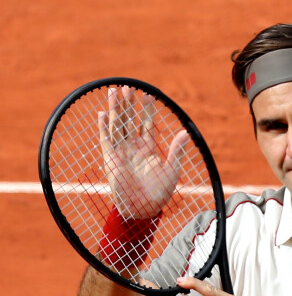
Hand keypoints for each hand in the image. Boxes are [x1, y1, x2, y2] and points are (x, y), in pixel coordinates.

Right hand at [98, 86, 188, 218]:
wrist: (143, 209)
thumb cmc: (160, 192)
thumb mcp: (172, 170)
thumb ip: (176, 151)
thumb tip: (185, 133)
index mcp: (149, 147)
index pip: (148, 122)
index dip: (147, 108)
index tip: (148, 93)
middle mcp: (134, 147)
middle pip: (130, 119)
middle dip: (129, 103)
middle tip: (128, 86)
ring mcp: (122, 151)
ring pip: (117, 125)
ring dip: (115, 109)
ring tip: (114, 91)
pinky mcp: (111, 159)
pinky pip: (106, 140)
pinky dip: (103, 127)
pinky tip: (102, 114)